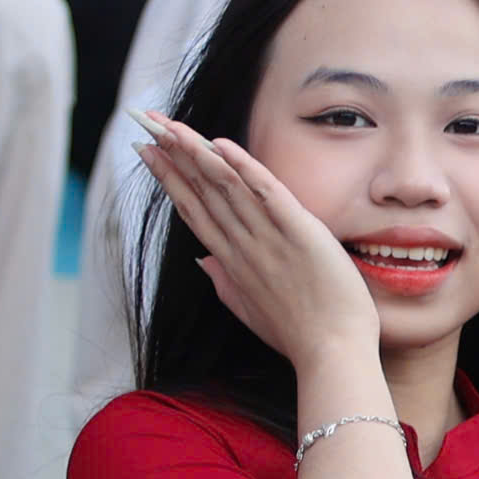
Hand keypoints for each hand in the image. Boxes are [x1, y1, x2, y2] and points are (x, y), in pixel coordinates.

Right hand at [135, 109, 379, 368]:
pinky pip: (267, 193)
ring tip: (170, 125)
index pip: (194, 210)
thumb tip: (203, 261)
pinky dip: (244, 168)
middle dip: (172, 154)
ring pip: (225, 186)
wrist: (332, 355)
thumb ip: (225, 283)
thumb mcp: (253, 311)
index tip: (148, 152)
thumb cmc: (299, 337)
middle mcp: (243, 246)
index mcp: (232, 262)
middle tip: (145, 123)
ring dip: (196, 151)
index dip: (170, 177)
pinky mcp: (299, 233)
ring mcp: (268, 239)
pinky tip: (222, 144)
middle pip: (201, 190)